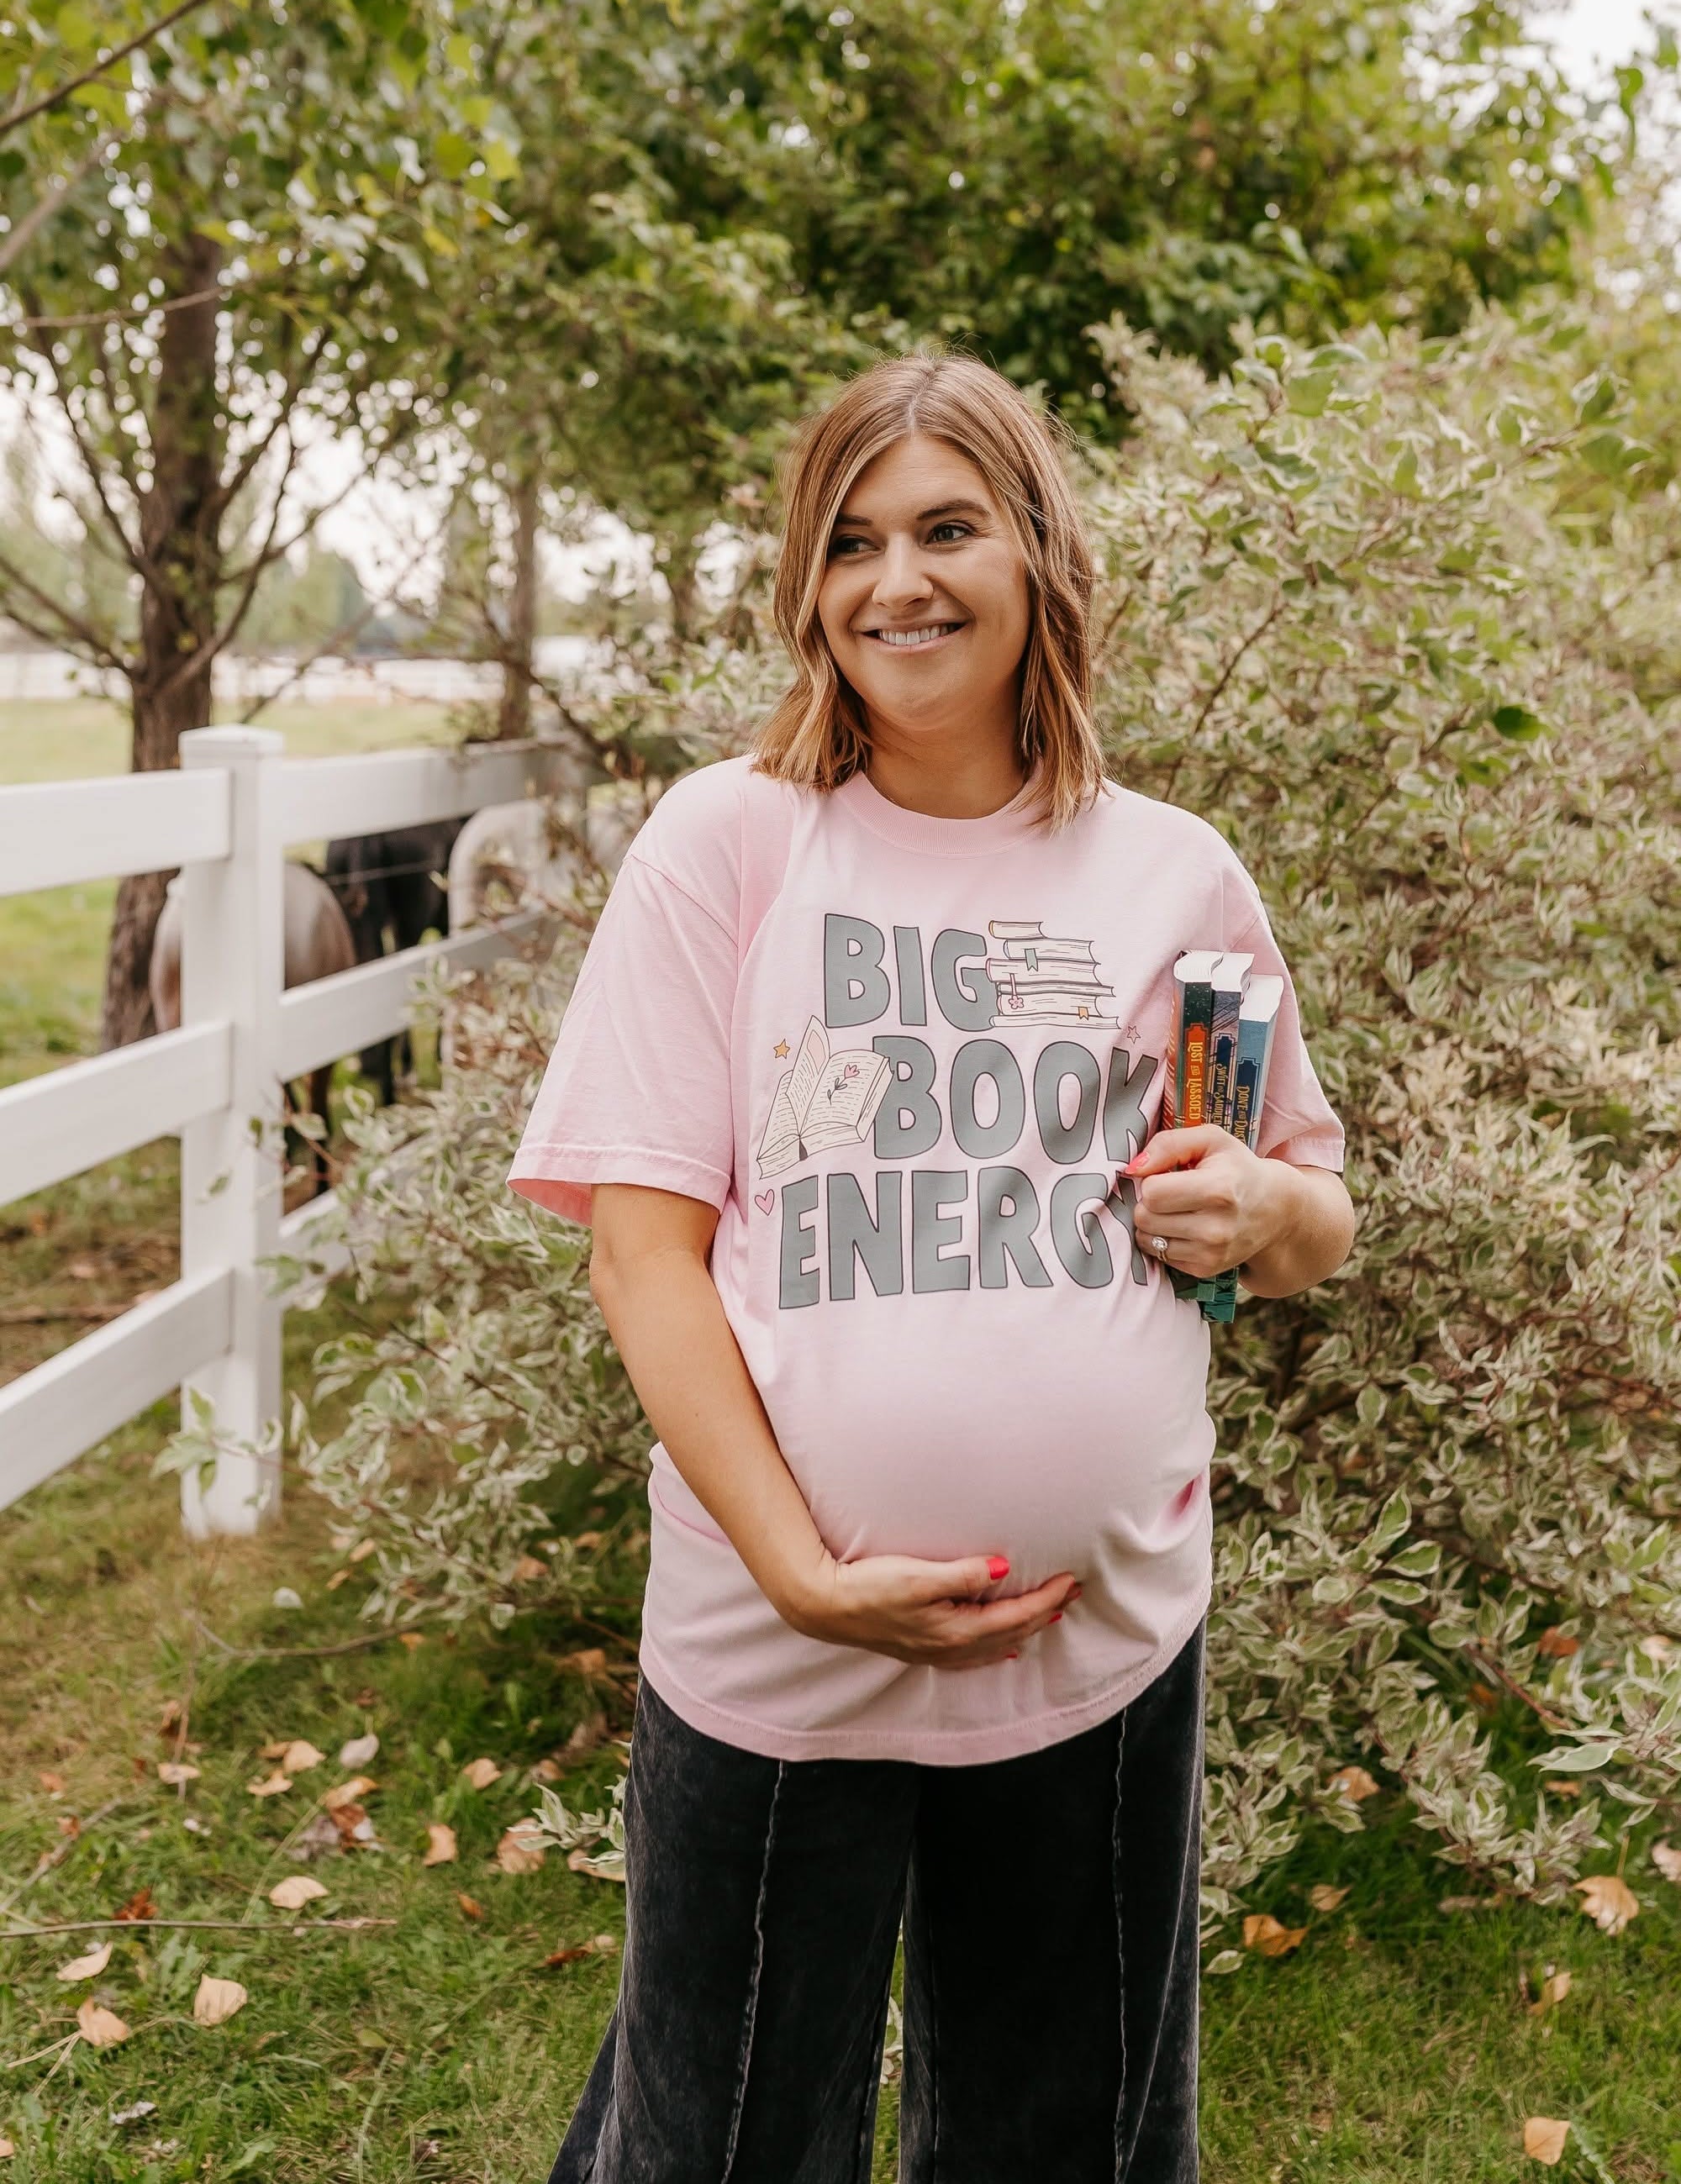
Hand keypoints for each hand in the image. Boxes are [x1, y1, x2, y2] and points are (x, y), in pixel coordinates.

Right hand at [781, 1551, 1080, 1669]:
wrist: (825, 1606)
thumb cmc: (869, 1587)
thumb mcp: (917, 1575)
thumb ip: (963, 1574)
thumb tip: (1005, 1570)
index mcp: (956, 1631)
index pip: (1016, 1616)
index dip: (1047, 1598)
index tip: (1072, 1579)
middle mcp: (951, 1648)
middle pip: (1012, 1632)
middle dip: (1045, 1612)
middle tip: (1074, 1592)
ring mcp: (936, 1652)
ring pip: (996, 1644)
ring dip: (1026, 1628)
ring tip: (1050, 1615)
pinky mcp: (922, 1648)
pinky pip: (974, 1654)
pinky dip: (997, 1647)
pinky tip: (1002, 1648)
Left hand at [1121, 1125, 1288, 1280]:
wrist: (1274, 1209)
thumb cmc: (1236, 1168)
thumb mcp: (1210, 1140)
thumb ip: (1168, 1144)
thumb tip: (1132, 1169)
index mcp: (1219, 1190)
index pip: (1152, 1192)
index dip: (1152, 1180)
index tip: (1168, 1175)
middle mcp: (1216, 1228)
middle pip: (1144, 1218)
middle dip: (1149, 1203)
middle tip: (1172, 1193)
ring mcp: (1211, 1254)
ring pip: (1146, 1240)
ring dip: (1153, 1224)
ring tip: (1179, 1210)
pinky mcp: (1204, 1270)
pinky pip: (1160, 1256)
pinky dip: (1165, 1241)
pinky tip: (1186, 1228)